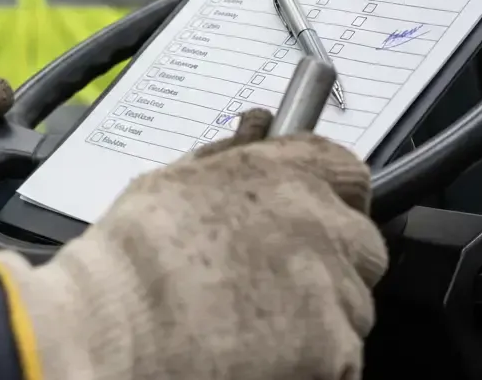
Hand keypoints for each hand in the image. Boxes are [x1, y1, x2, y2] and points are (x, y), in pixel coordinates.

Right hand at [0, 109, 387, 379]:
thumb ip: (234, 152)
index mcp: (288, 173)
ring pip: (353, 304)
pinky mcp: (333, 351)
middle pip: (361, 245)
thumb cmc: (137, 253)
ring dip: (321, 312)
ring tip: (259, 321)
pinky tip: (263, 353)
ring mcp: (333, 291)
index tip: (319, 216)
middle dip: (332, 260)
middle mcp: (321, 225)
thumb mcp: (179, 178)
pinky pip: (343, 356)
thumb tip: (259, 125)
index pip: (348, 172)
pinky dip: (315, 359)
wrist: (120, 324)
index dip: (334, 196)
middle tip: (282, 279)